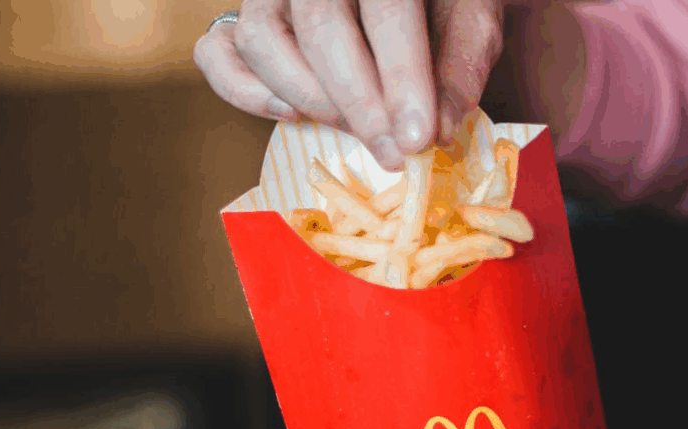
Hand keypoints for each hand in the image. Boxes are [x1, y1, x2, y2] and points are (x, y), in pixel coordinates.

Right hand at [194, 0, 503, 170]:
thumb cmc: (439, 0)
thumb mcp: (470, 14)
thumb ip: (461, 62)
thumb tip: (440, 126)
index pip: (386, 11)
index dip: (401, 80)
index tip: (418, 139)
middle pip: (321, 30)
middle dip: (360, 106)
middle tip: (393, 155)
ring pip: (261, 39)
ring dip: (310, 99)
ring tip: (353, 130)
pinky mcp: (243, 15)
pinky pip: (217, 51)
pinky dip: (244, 90)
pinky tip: (292, 114)